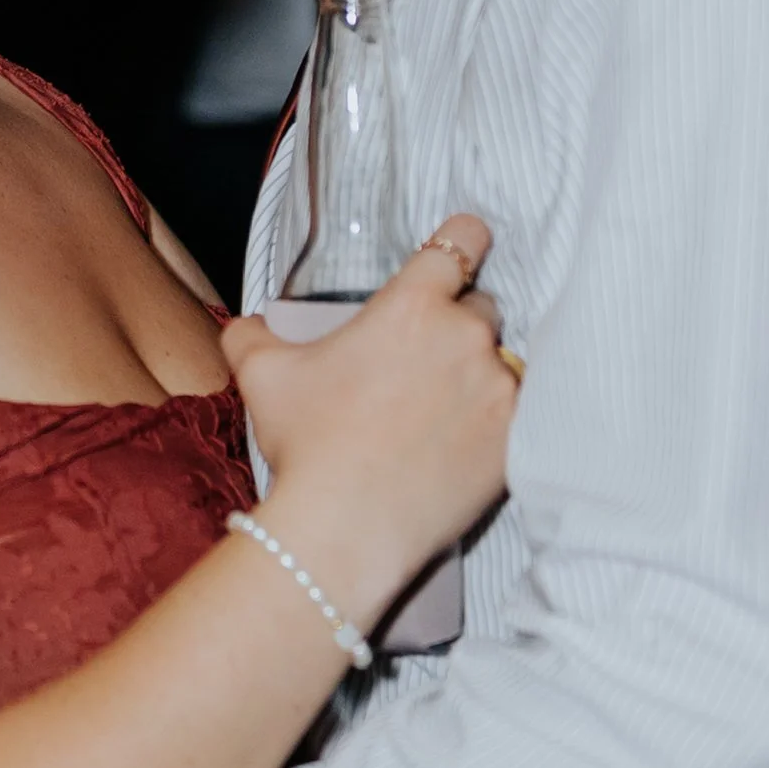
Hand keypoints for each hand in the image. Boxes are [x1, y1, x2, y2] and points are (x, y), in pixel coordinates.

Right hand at [219, 211, 518, 616]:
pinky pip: (520, 411)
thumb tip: (248, 326)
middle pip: (482, 307)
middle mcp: (464, 334)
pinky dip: (499, 421)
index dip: (463, 242)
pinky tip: (467, 442)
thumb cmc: (306, 445)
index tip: (460, 256)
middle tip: (424, 366)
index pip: (462, 239)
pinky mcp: (514, 436)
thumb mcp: (263, 376)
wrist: (345, 527)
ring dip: (481, 376)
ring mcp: (496, 386)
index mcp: (411, 304)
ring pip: (503, 363)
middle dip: (459, 328)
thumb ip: (253, 335)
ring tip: (445, 413)